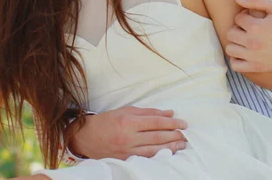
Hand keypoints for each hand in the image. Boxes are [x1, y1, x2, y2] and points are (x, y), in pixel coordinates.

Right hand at [69, 106, 187, 159]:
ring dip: (171, 147)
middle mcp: (129, 137)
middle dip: (174, 135)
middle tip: (185, 134)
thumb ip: (148, 112)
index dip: (172, 123)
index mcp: (129, 122)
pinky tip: (169, 153)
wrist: (86, 137)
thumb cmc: (106, 121)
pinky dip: (159, 155)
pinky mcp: (126, 160)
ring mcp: (128, 151)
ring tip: (182, 144)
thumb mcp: (126, 111)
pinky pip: (146, 158)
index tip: (183, 123)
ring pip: (154, 150)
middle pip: (157, 136)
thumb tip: (168, 113)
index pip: (156, 122)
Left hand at [225, 0, 271, 71]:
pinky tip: (244, 53)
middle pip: (230, 33)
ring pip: (230, 49)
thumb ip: (256, 0)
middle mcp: (252, 42)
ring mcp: (253, 57)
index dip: (244, 16)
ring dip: (235, 43)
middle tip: (247, 29)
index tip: (252, 18)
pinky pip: (235, 65)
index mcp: (256, 27)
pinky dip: (236, 59)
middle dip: (238, 28)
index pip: (237, 18)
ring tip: (245, 40)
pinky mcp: (256, 67)